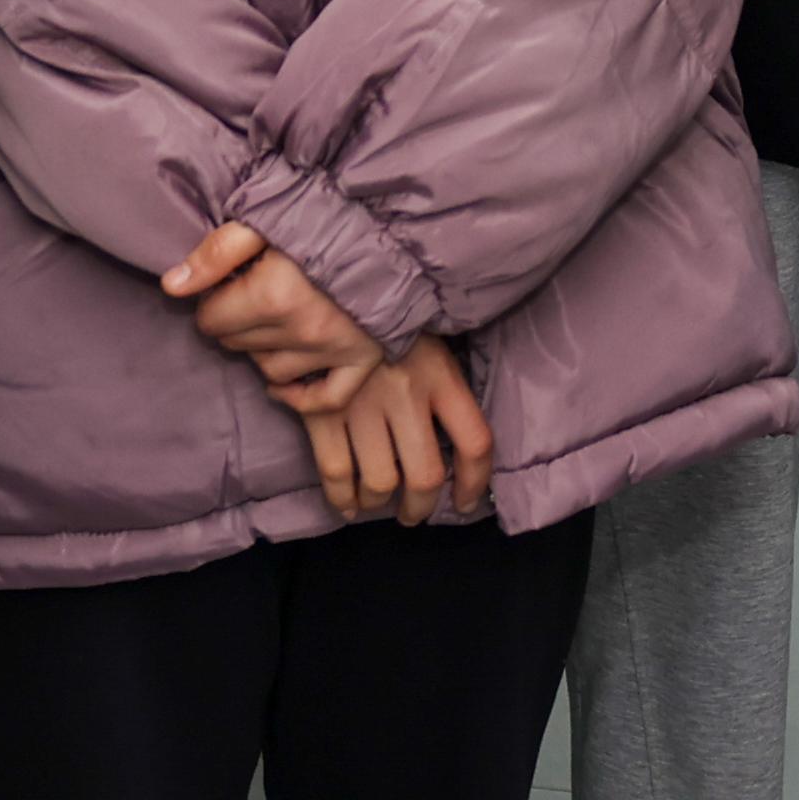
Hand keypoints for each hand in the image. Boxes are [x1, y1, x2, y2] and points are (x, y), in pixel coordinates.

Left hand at [160, 223, 384, 413]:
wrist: (399, 221)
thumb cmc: (328, 212)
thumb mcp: (265, 219)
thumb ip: (216, 253)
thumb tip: (171, 287)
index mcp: (271, 295)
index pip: (212, 320)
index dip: (212, 301)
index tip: (227, 284)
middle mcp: (300, 331)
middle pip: (238, 345)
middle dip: (234, 322)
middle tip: (249, 296)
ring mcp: (333, 350)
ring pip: (271, 371)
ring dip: (262, 350)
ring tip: (272, 321)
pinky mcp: (363, 360)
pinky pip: (324, 398)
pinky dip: (300, 395)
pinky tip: (285, 380)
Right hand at [312, 337, 494, 524]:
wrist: (327, 288)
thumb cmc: (384, 319)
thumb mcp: (428, 341)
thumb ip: (442, 387)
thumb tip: (454, 448)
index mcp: (440, 373)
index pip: (474, 442)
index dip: (475, 483)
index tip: (466, 502)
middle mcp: (406, 393)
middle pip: (425, 476)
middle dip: (420, 506)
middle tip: (413, 511)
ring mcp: (363, 404)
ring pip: (381, 482)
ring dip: (379, 502)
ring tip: (378, 500)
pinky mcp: (323, 409)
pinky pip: (336, 472)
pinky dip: (342, 498)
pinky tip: (348, 504)